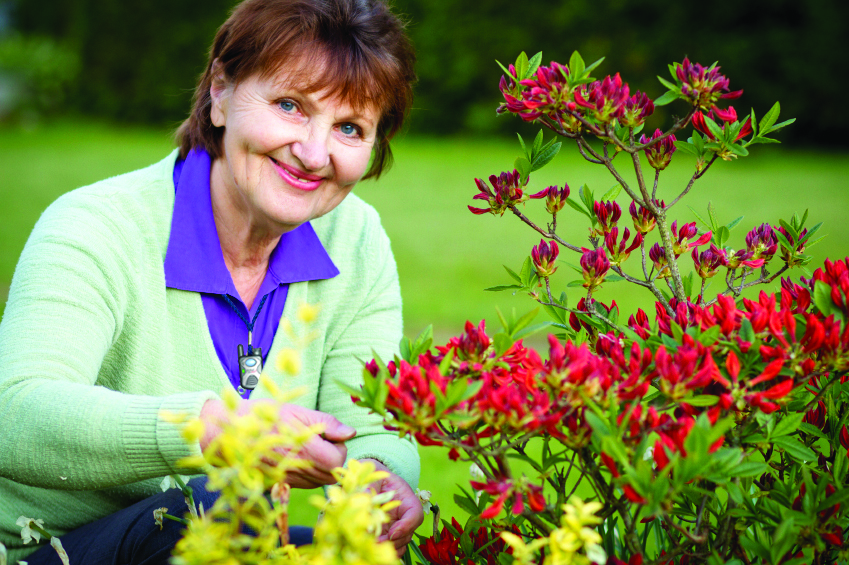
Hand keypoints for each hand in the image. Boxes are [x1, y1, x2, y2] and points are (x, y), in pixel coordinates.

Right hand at [199, 400, 355, 487]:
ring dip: (320, 466)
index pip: (339, 460)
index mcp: (305, 449)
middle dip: (332, 457)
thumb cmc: (262, 416)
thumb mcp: (296, 411)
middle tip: (317, 439)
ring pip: (319, 480)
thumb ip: (326, 423)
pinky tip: (295, 456)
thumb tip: (351, 433)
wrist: (226, 434)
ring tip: (305, 446)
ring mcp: (287, 479)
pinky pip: (304, 484)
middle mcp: (297, 469)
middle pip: (332, 473)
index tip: (326, 434)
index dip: (338, 446)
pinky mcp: (279, 484)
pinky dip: (307, 472)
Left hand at [362, 459, 423, 555]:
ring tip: (372, 548)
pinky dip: (384, 550)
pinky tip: (372, 549)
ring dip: (389, 548)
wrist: (368, 478)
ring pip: (400, 542)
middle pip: (408, 533)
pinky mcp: (386, 532)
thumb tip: (363, 498)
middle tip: (376, 543)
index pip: (415, 514)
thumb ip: (369, 487)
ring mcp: (396, 525)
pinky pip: (391, 546)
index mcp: (406, 499)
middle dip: (393, 541)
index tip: (392, 533)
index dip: (406, 526)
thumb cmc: (373, 474)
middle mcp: (404, 515)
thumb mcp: (372, 477)